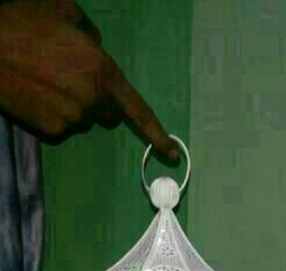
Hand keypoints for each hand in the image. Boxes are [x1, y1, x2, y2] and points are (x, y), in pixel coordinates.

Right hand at [0, 0, 176, 156]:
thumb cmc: (24, 24)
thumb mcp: (64, 12)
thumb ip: (90, 33)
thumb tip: (96, 46)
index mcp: (103, 73)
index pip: (138, 110)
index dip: (157, 133)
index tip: (172, 152)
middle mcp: (93, 101)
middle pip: (108, 113)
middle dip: (97, 99)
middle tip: (69, 77)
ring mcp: (72, 119)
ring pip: (83, 118)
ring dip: (73, 103)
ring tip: (44, 78)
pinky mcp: (52, 131)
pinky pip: (62, 125)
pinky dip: (53, 113)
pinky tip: (35, 92)